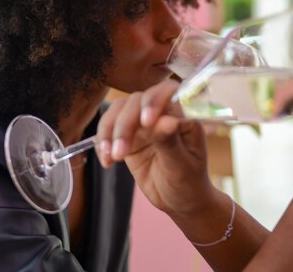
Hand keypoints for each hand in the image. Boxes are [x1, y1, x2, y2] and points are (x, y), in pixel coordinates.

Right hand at [96, 79, 214, 215]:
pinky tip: (107, 162)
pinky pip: (109, 129)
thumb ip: (171, 142)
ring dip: (109, 132)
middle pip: (136, 101)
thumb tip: (165, 121)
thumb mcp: (183, 166)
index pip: (166, 92)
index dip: (153, 101)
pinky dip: (103, 143)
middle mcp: (160, 113)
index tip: (146, 122)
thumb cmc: (189, 181)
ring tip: (111, 157)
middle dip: (125, 125)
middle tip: (121, 154)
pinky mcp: (128, 136)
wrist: (179, 200)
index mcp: (181, 115)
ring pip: (119, 111)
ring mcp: (142, 124)